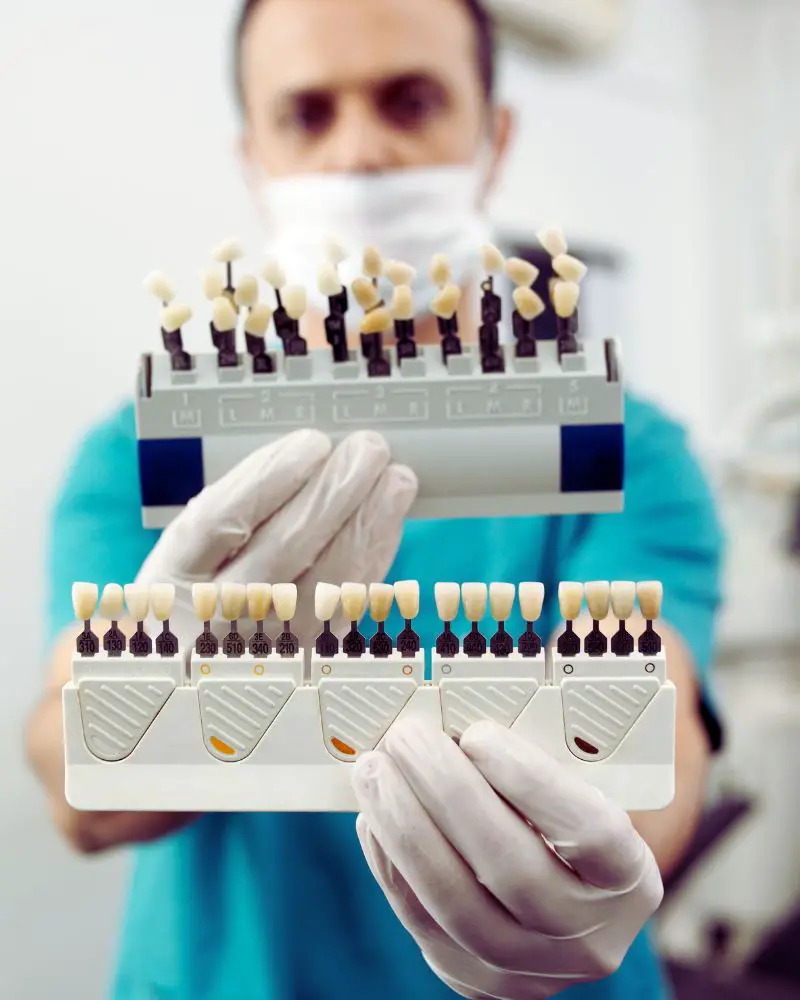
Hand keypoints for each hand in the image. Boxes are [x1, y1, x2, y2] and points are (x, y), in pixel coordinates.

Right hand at [136, 428, 416, 645]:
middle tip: (368, 450)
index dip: (271, 478)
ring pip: (325, 583)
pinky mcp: (307, 661)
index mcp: (168, 579)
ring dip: (368, 524)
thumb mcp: (192, 553)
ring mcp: (264, 647)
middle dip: (334, 492)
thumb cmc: (202, 591)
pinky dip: (373, 560)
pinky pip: (348, 608)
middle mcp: (212, 620)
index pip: (218, 522)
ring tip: (394, 480)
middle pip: (281, 551)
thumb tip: (314, 455)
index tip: (312, 444)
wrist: (201, 671)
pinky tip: (388, 524)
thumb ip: (239, 508)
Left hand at [353, 718, 662, 999]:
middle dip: (448, 793)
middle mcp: (590, 936)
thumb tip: (457, 720)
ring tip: (374, 771)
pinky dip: (392, 865)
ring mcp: (534, 971)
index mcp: (628, 876)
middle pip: (513, 868)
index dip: (530, 782)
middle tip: (407, 738)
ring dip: (404, 827)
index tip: (478, 733)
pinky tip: (374, 818)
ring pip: (458, 904)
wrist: (567, 910)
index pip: (589, 832)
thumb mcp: (576, 795)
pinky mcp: (480, 984)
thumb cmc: (563, 827)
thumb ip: (532, 767)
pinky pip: (424, 926)